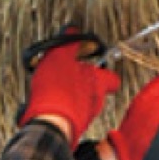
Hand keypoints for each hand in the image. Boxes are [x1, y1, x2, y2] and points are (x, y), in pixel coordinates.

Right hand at [17, 28, 120, 146]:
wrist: (49, 126)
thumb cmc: (58, 92)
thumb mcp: (59, 56)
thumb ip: (68, 43)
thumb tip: (72, 29)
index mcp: (99, 82)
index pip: (112, 78)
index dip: (104, 71)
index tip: (93, 63)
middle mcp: (96, 101)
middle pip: (95, 90)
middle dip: (81, 83)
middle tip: (66, 76)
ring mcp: (85, 118)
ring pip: (82, 104)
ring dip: (69, 97)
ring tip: (51, 90)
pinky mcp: (71, 129)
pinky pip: (68, 117)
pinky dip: (59, 111)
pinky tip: (46, 104)